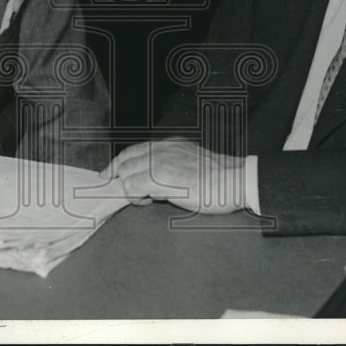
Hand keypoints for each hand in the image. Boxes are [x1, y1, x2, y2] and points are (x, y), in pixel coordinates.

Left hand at [105, 138, 247, 214]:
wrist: (237, 180)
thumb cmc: (219, 178)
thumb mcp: (190, 163)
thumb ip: (171, 166)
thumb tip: (154, 180)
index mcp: (169, 144)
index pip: (133, 150)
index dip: (118, 164)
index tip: (109, 175)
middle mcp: (162, 149)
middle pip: (125, 160)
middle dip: (119, 177)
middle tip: (125, 193)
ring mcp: (161, 162)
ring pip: (127, 173)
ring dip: (131, 189)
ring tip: (148, 199)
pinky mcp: (162, 178)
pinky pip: (133, 185)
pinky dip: (135, 196)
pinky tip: (150, 201)